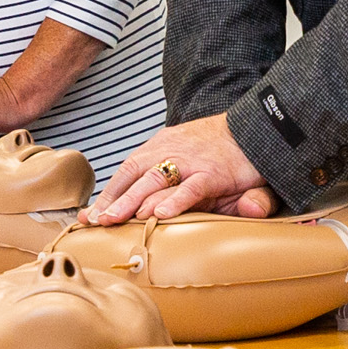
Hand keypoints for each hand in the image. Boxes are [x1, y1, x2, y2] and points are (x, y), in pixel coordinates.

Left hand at [87, 115, 273, 223]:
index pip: (128, 170)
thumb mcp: (194, 168)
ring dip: (131, 201)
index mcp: (162, 147)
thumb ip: (175, 187)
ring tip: (114, 220)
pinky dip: (175, 201)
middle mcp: (171, 152)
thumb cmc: (220, 152)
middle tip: (95, 222)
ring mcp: (191, 162)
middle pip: (134, 176)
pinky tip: (160, 216)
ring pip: (155, 181)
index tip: (90, 215)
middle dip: (112, 200)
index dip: (109, 193)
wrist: (256, 127)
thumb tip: (154, 212)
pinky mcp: (214, 173)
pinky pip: (192, 188)